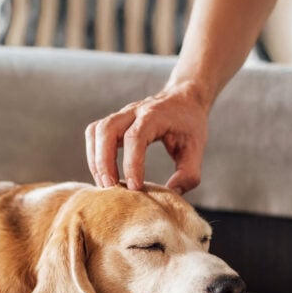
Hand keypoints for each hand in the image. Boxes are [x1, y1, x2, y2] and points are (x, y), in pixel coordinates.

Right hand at [85, 82, 209, 193]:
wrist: (184, 98)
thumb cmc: (190, 125)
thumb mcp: (197, 149)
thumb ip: (188, 174)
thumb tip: (170, 194)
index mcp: (155, 115)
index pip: (135, 137)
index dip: (132, 163)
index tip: (135, 187)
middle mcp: (134, 111)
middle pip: (107, 130)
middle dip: (104, 161)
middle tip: (111, 187)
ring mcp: (121, 115)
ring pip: (96, 131)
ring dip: (95, 159)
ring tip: (104, 184)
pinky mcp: (115, 121)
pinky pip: (95, 134)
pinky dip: (94, 154)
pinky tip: (103, 173)